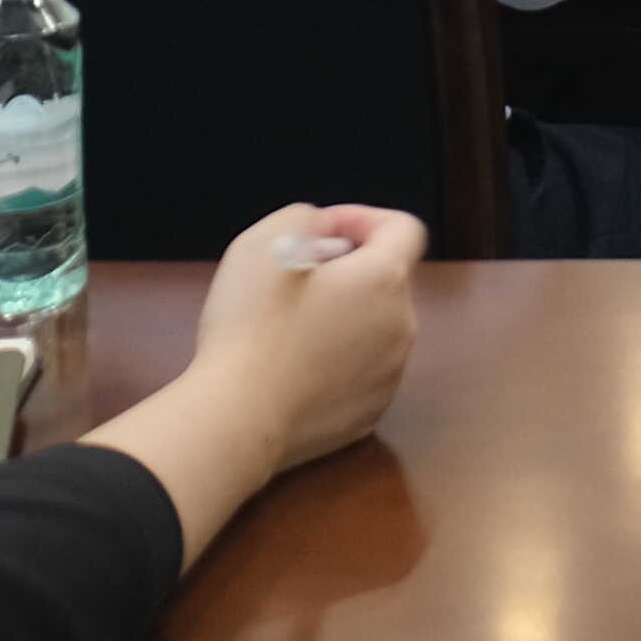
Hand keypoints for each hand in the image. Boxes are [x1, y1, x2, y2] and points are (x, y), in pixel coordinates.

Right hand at [190, 201, 421, 458]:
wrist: (236, 421)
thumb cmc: (250, 327)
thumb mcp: (265, 242)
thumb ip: (308, 219)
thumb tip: (327, 233)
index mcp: (385, 280)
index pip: (403, 229)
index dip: (363, 219)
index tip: (321, 233)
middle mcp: (402, 327)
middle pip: (387, 280)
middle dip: (348, 270)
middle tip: (295, 280)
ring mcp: (389, 377)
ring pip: (375, 328)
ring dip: (345, 317)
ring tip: (291, 327)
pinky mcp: (370, 415)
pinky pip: (361, 372)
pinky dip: (338, 362)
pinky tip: (295, 369)